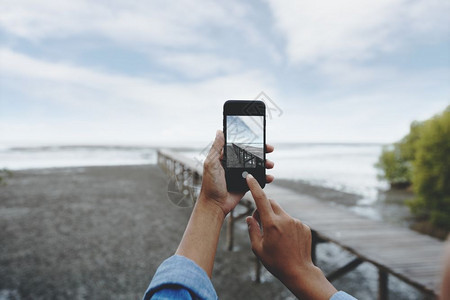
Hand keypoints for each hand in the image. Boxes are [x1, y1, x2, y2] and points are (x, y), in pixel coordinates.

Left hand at [199, 130, 273, 216]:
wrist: (215, 205)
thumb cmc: (210, 185)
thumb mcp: (211, 163)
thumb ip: (216, 148)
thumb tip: (219, 131)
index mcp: (224, 158)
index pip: (239, 146)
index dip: (249, 142)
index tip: (259, 139)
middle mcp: (232, 165)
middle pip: (249, 155)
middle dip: (261, 152)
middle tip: (269, 149)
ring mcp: (239, 174)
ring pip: (255, 166)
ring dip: (264, 164)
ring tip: (270, 164)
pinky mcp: (245, 184)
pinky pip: (257, 179)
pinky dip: (264, 177)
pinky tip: (269, 177)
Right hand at [246, 175, 336, 299]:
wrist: (299, 272)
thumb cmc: (276, 262)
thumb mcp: (258, 248)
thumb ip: (252, 230)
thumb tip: (250, 218)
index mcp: (272, 224)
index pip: (261, 199)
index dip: (254, 186)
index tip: (250, 177)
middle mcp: (285, 219)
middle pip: (272, 203)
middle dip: (264, 208)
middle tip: (261, 222)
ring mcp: (296, 222)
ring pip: (282, 213)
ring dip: (276, 219)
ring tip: (276, 237)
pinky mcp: (304, 227)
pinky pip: (291, 221)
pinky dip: (286, 226)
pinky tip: (287, 241)